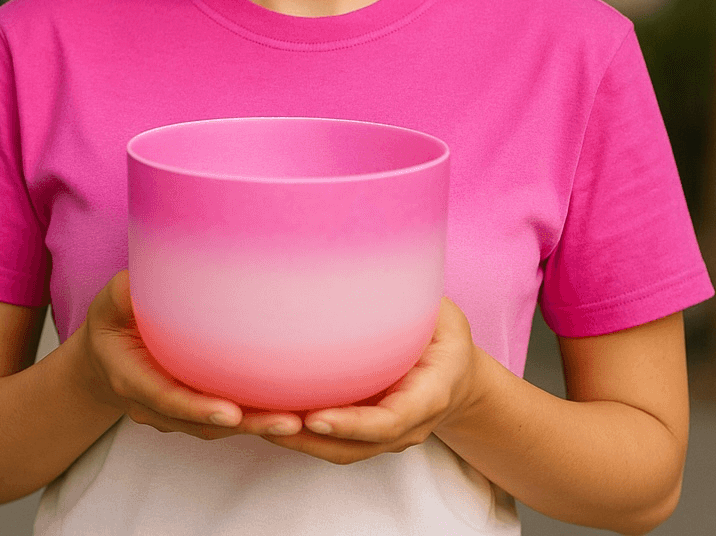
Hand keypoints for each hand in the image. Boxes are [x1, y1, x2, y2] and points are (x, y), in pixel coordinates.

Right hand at [77, 269, 305, 440]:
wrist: (103, 360)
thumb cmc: (110, 324)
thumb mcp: (108, 304)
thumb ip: (123, 294)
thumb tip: (140, 278)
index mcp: (132, 380)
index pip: (168, 399)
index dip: (198, 408)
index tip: (231, 411)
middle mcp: (155, 406)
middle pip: (204, 423)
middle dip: (247, 425)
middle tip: (290, 423)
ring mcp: (175, 415)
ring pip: (219, 428)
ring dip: (259, 428)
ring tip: (299, 421)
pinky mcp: (195, 410)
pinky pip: (227, 420)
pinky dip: (256, 419)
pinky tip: (292, 413)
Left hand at [256, 296, 478, 465]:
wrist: (457, 376)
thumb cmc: (446, 335)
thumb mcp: (443, 314)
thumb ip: (415, 300)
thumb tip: (372, 264)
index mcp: (430, 395)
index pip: (389, 421)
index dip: (352, 424)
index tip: (315, 418)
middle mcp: (408, 425)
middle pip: (354, 447)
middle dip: (309, 441)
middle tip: (267, 422)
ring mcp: (386, 437)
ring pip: (338, 450)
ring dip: (297, 441)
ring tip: (257, 421)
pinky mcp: (365, 433)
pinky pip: (332, 441)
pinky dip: (301, 434)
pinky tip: (268, 414)